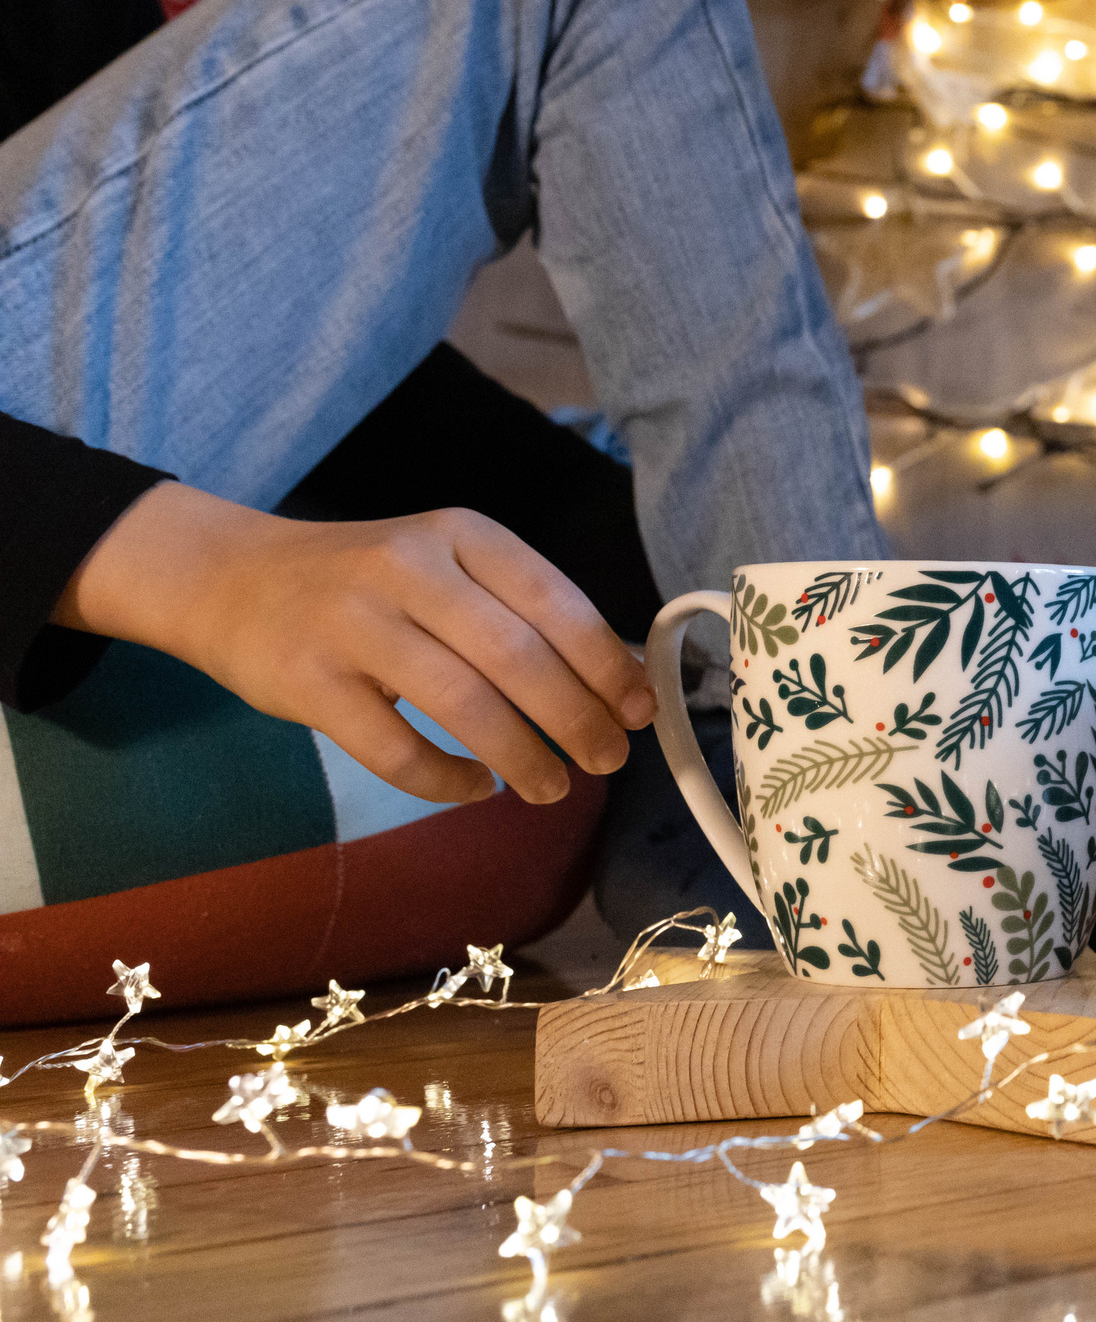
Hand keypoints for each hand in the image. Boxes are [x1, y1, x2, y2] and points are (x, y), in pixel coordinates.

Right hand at [54, 483, 652, 804]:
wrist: (229, 578)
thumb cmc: (365, 582)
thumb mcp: (446, 567)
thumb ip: (519, 613)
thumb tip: (617, 687)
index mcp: (460, 534)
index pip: (554, 600)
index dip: (606, 663)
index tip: (640, 711)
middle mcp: (408, 567)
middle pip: (516, 655)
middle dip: (576, 718)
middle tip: (607, 762)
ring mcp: (352, 623)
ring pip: (463, 702)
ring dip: (522, 755)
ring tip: (554, 787)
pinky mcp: (307, 681)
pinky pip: (394, 747)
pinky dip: (446, 778)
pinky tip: (475, 788)